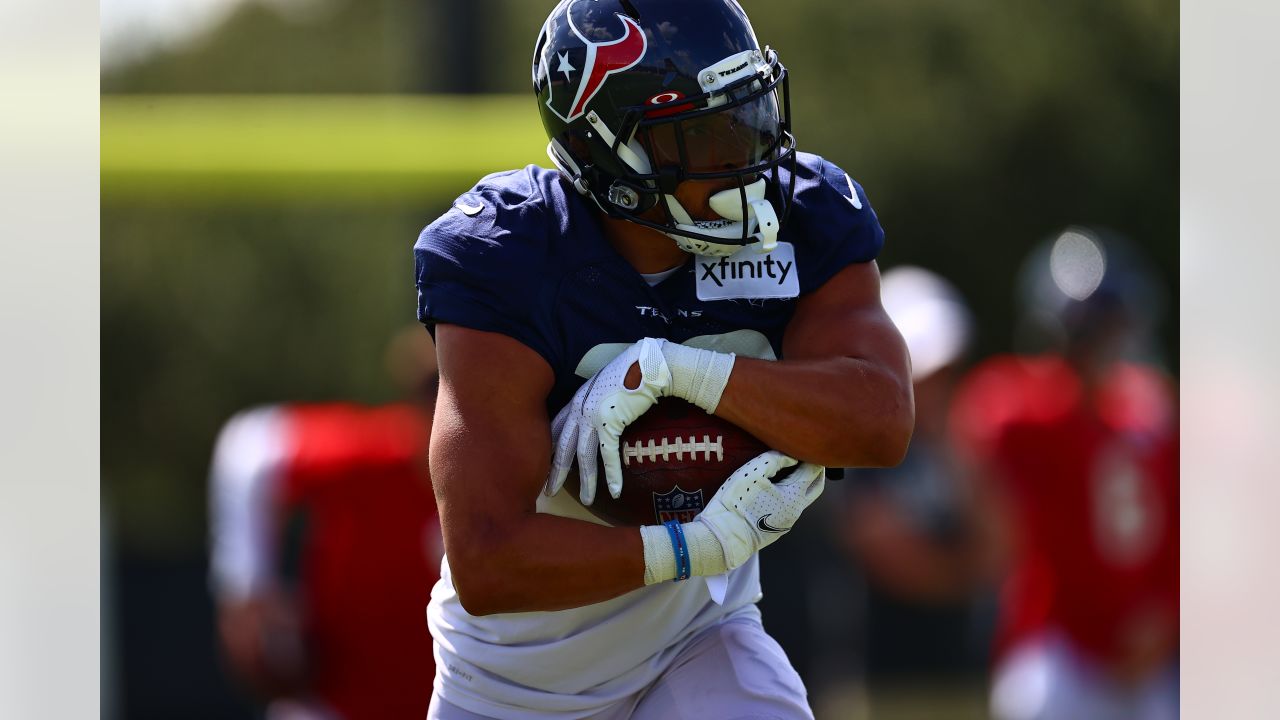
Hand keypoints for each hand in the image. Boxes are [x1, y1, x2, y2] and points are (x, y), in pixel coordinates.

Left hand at [547, 338, 671, 504]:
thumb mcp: (606, 385)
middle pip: (563, 447)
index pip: (557, 428)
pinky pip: (608, 455)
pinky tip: (615, 491)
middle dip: (556, 471)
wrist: (647, 364)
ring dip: (586, 482)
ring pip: (584, 457)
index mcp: (577, 399)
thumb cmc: (633, 371)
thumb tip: (604, 414)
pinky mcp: (610, 424)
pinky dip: (612, 475)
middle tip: (549, 492)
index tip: (545, 464)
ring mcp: (592, 417)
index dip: (551, 448)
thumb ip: (599, 401)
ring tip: (586, 501)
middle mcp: (579, 409)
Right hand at [692, 451, 824, 569]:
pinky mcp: (778, 529)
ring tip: (789, 469)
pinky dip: (790, 495)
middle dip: (816, 471)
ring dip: (801, 483)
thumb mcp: (753, 473)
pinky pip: (790, 508)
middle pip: (816, 487)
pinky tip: (776, 488)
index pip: (813, 471)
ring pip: (802, 499)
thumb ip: (775, 459)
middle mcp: (796, 511)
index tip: (805, 445)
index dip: (811, 455)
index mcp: (794, 496)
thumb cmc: (737, 502)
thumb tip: (791, 456)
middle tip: (809, 457)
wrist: (725, 537)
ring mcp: (788, 522)